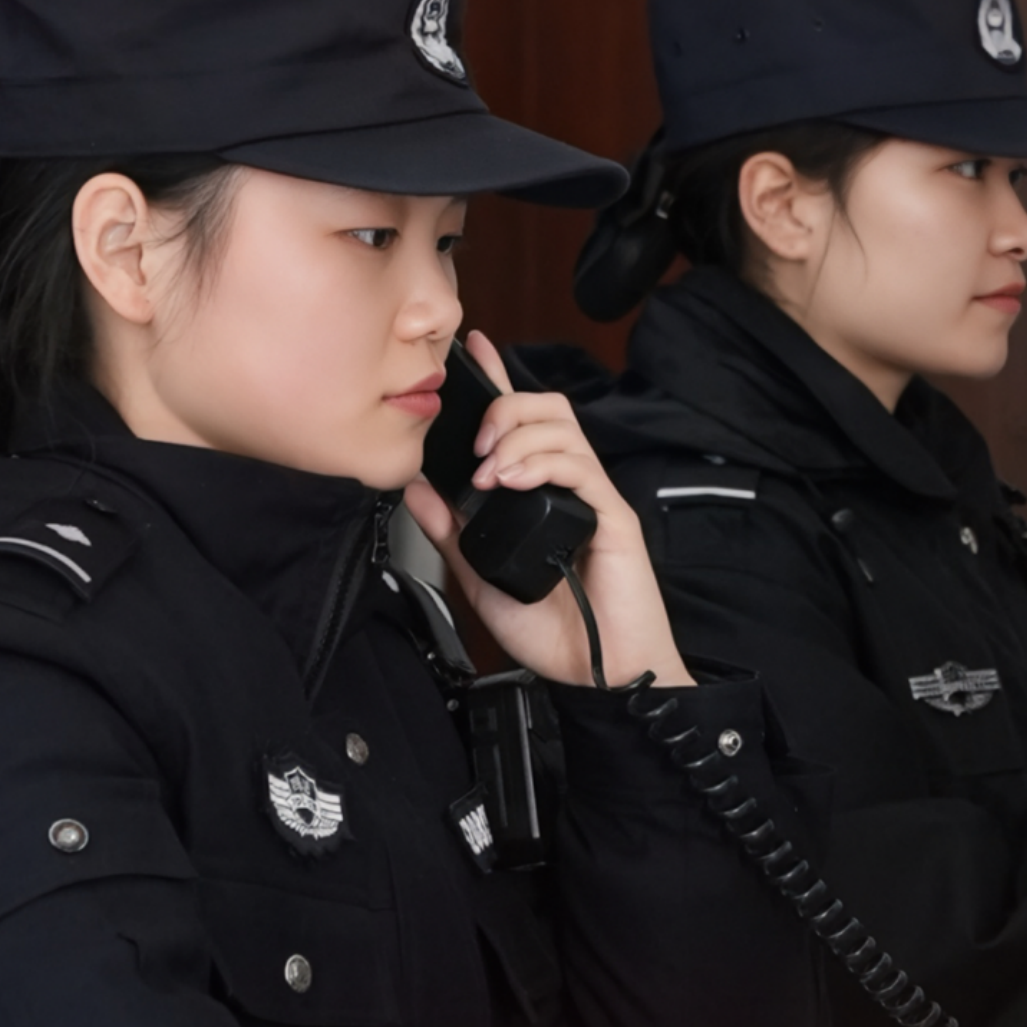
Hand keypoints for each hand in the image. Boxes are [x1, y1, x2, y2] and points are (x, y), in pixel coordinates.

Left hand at [405, 333, 693, 689]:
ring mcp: (592, 496)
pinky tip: (513, 481)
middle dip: (504, 409)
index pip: (520, 421)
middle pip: (546, 407)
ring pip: (562, 425)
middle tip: (473, 447)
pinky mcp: (611, 515)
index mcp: (539, 492)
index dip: (498, 379)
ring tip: (490, 473)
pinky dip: (541, 462)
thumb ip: (450, 530)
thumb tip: (415, 488)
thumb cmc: (555, 631)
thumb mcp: (480, 576)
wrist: (598, 676)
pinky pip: (580, 465)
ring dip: (516, 437)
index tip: (473, 350)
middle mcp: (568, 485)